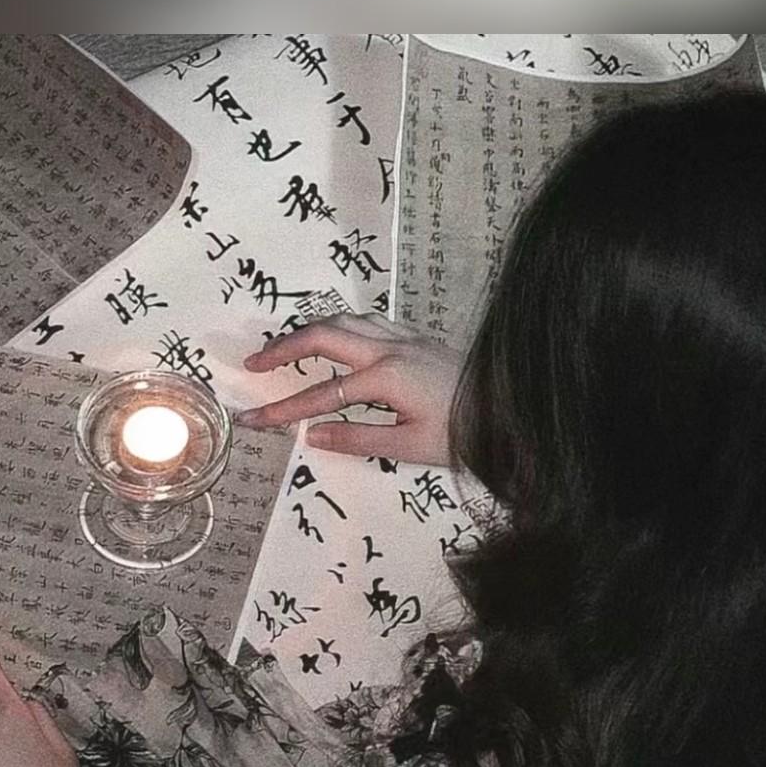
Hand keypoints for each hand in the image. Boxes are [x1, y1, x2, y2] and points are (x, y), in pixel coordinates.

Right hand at [236, 313, 463, 465]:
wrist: (511, 411)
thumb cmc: (464, 435)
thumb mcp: (410, 446)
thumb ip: (358, 439)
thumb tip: (312, 435)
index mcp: (386, 378)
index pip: (322, 394)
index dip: (283, 410)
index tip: (253, 420)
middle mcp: (391, 349)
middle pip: (324, 336)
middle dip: (284, 349)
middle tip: (253, 365)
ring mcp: (405, 338)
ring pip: (345, 320)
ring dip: (309, 330)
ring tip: (283, 348)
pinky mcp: (417, 337)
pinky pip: (368, 321)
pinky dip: (340, 326)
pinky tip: (333, 337)